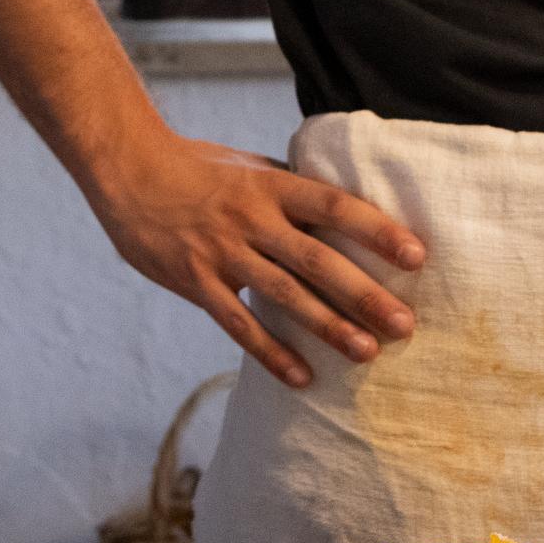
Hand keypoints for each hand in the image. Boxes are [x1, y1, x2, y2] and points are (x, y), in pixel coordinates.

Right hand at [87, 132, 424, 388]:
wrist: (128, 170)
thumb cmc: (198, 166)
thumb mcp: (250, 165)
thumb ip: (292, 190)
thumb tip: (345, 211)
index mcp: (270, 183)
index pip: (333, 204)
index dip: (375, 229)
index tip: (416, 255)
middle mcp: (250, 217)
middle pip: (317, 258)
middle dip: (364, 293)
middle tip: (405, 324)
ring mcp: (221, 252)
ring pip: (283, 295)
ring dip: (327, 326)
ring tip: (367, 353)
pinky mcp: (195, 281)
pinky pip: (238, 323)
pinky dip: (271, 352)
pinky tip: (302, 377)